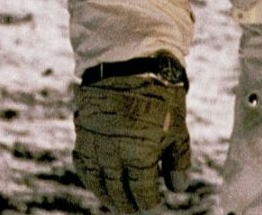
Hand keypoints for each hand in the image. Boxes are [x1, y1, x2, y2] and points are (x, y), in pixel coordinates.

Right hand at [73, 57, 190, 212]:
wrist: (129, 62)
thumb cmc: (160, 94)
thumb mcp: (178, 127)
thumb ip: (178, 161)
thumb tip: (177, 188)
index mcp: (138, 155)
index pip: (142, 194)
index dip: (149, 206)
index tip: (155, 210)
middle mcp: (112, 155)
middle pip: (118, 193)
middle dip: (129, 205)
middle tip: (137, 210)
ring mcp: (95, 145)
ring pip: (98, 183)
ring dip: (109, 196)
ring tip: (119, 203)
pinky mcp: (83, 134)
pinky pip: (84, 165)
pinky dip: (92, 178)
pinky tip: (100, 182)